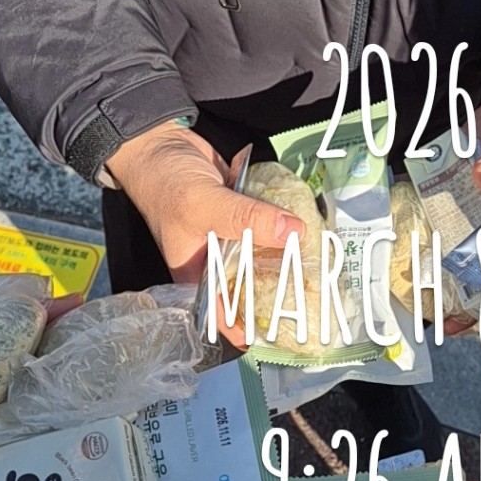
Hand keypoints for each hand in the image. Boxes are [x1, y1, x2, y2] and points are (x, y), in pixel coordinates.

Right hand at [106, 123, 305, 344]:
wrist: (160, 143)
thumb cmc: (166, 183)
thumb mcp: (205, 205)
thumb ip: (247, 219)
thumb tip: (293, 231)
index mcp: (196, 275)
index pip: (222, 316)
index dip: (247, 331)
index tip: (280, 337)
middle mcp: (214, 263)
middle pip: (249, 288)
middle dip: (278, 294)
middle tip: (313, 302)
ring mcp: (230, 240)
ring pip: (262, 257)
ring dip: (287, 259)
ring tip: (319, 272)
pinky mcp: (242, 217)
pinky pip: (266, 229)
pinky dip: (283, 228)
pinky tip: (309, 233)